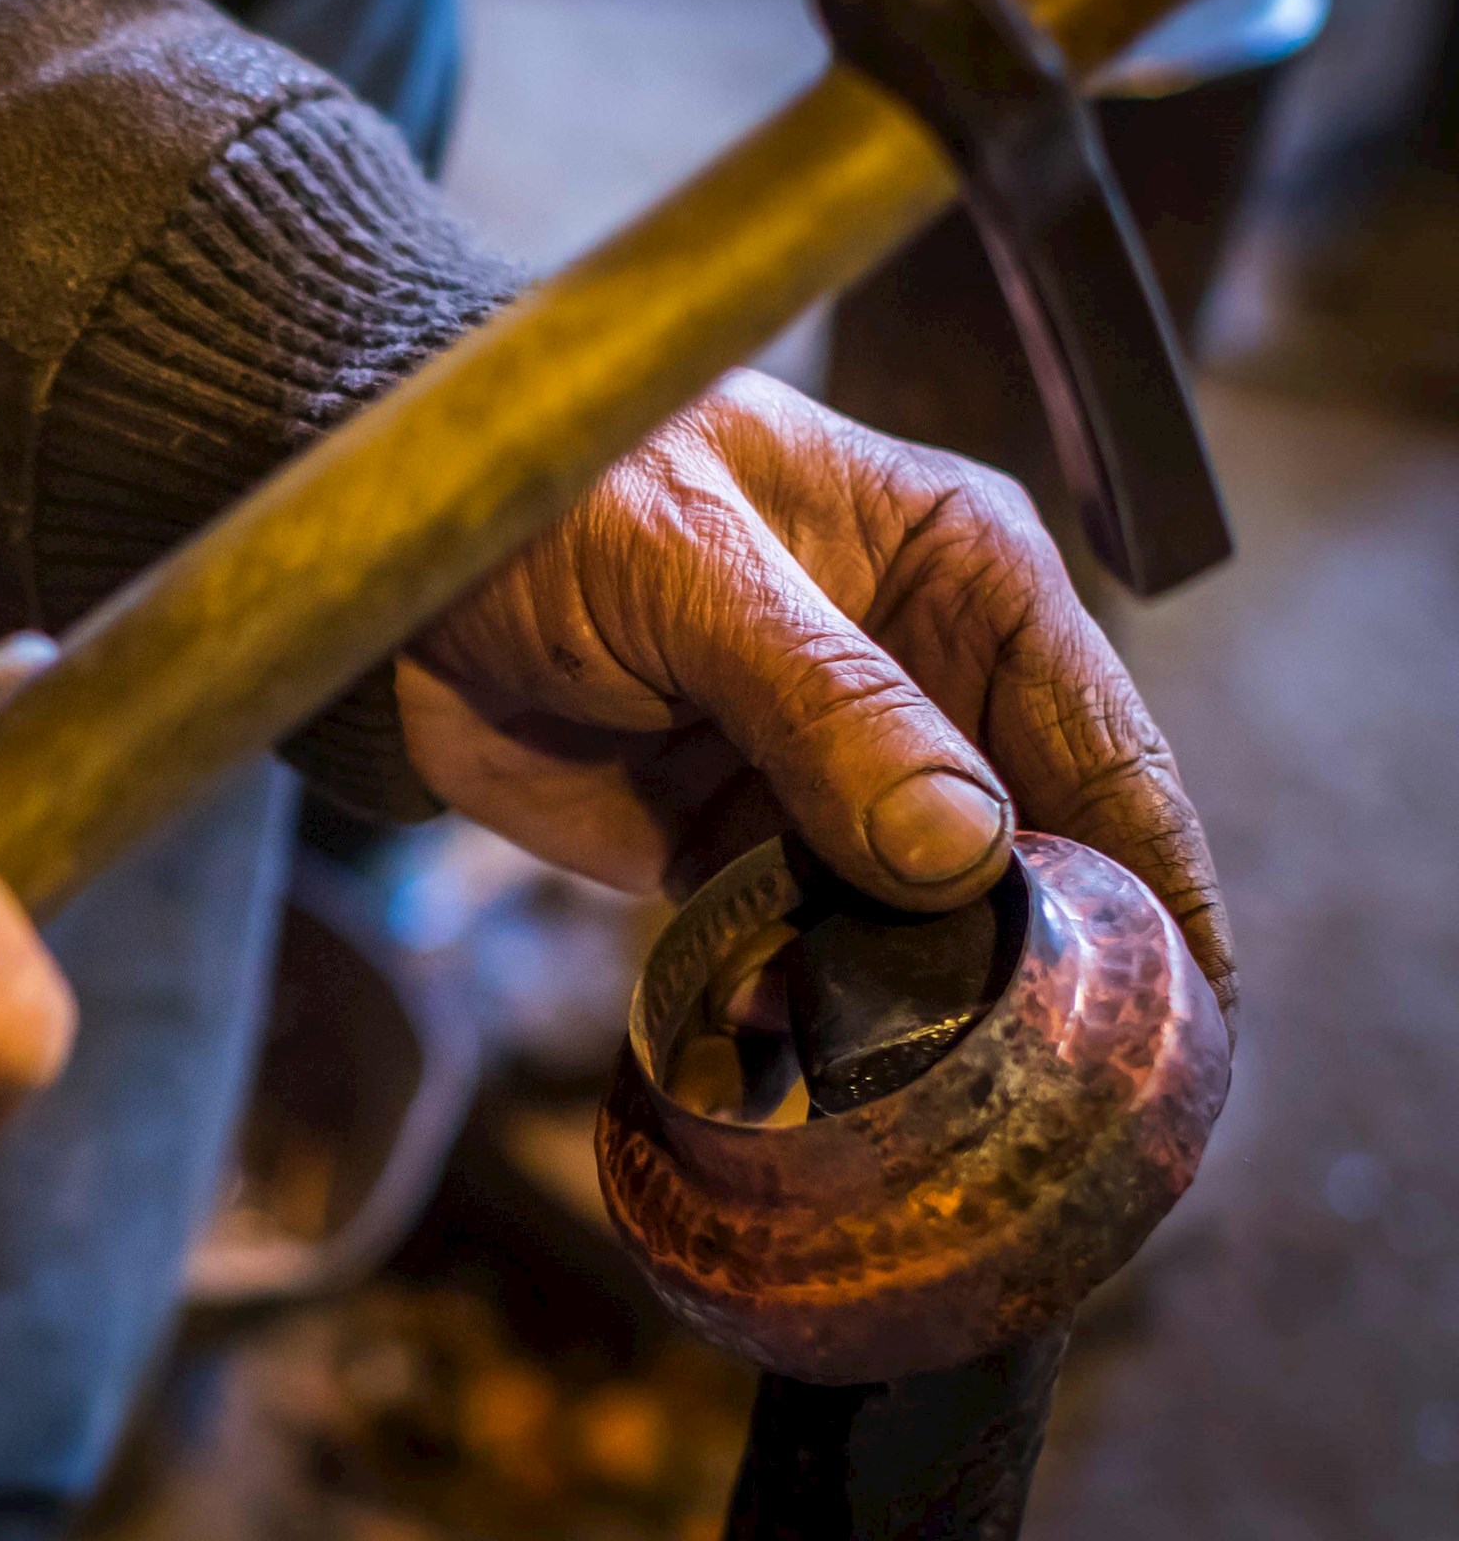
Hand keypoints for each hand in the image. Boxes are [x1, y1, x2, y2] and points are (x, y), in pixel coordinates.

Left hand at [401, 372, 1231, 1016]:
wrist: (391, 557)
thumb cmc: (549, 496)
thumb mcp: (691, 570)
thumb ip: (828, 701)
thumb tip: (963, 850)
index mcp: (960, 574)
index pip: (1103, 740)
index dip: (1158, 880)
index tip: (1190, 1015)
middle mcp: (920, 683)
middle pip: (1027, 854)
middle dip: (1026, 964)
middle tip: (1036, 1084)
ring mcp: (830, 777)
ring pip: (917, 923)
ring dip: (903, 1000)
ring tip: (896, 1073)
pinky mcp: (737, 848)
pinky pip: (800, 952)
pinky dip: (796, 1003)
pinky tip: (782, 1043)